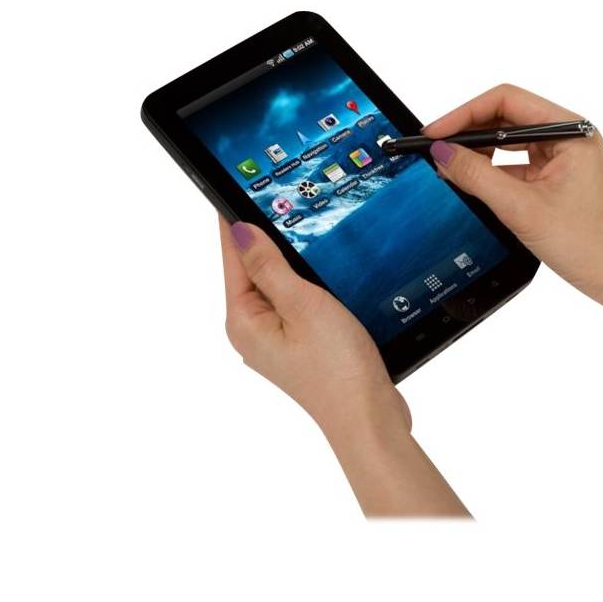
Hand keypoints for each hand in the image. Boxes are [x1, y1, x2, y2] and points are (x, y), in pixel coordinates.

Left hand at [218, 219, 468, 515]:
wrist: (369, 417)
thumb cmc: (337, 369)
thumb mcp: (302, 304)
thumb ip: (269, 265)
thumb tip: (240, 230)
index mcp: (243, 320)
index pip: (233, 255)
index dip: (236, 218)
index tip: (237, 184)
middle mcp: (253, 332)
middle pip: (254, 269)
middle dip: (269, 237)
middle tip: (284, 196)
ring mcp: (277, 341)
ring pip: (279, 285)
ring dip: (293, 262)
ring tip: (309, 229)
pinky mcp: (302, 346)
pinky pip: (297, 303)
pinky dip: (308, 285)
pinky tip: (327, 273)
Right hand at [423, 83, 602, 301]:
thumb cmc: (591, 244)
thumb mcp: (522, 208)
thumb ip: (477, 177)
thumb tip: (443, 154)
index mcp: (571, 131)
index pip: (507, 101)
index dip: (465, 114)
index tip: (436, 133)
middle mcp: (570, 137)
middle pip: (507, 118)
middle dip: (469, 133)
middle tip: (437, 151)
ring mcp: (566, 157)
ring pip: (511, 142)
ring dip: (480, 154)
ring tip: (451, 170)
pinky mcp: (560, 179)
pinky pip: (519, 165)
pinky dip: (494, 173)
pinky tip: (474, 185)